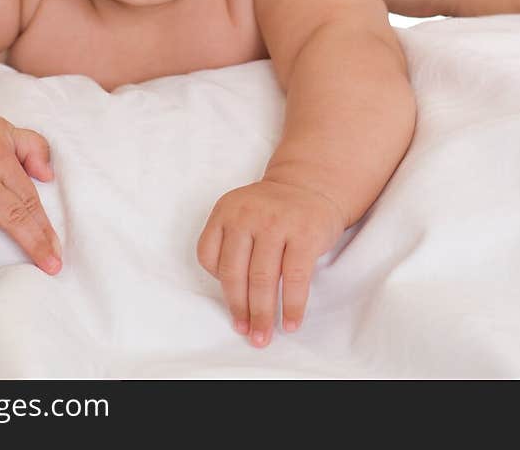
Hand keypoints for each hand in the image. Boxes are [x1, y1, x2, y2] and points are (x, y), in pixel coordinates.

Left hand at [196, 179, 345, 346]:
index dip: (217, 284)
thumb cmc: (272, 212)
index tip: (231, 303)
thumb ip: (231, 244)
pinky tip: (291, 322)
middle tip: (247, 334)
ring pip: (262, 279)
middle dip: (240, 309)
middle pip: (234, 272)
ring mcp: (277, 222)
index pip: (208, 255)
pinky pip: (295, 279)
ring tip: (263, 336)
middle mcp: (248, 213)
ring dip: (263, 314)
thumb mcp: (241, 213)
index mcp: (226, 209)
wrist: (311, 185)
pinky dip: (291, 306)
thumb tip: (235, 302)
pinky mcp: (305, 234)